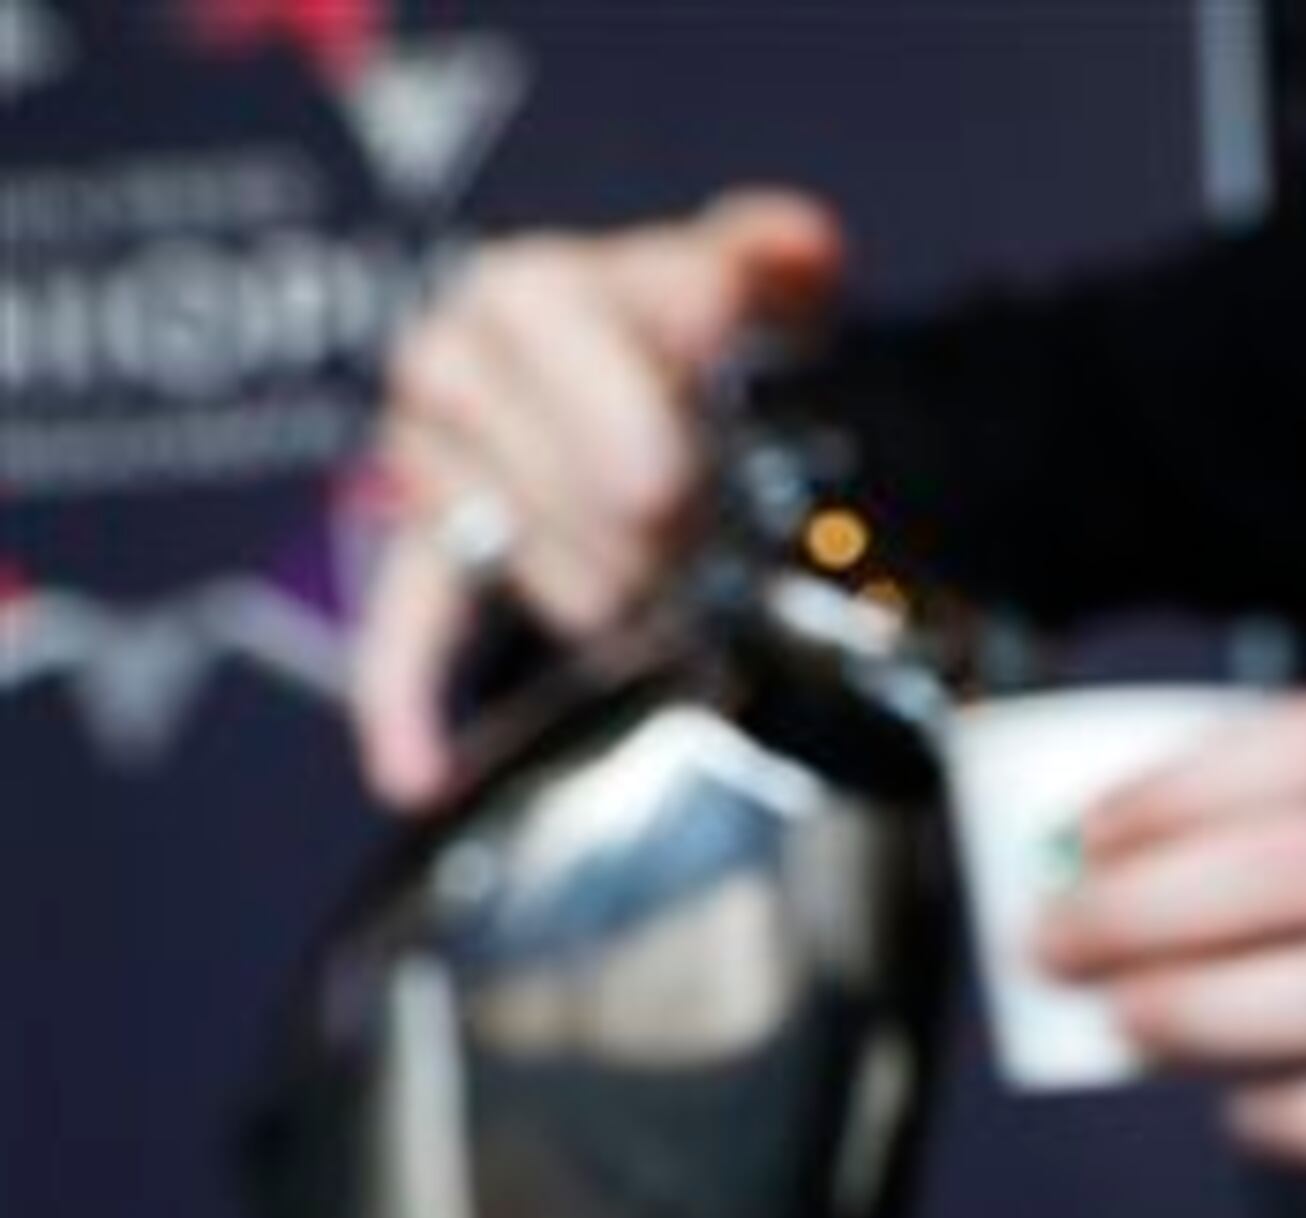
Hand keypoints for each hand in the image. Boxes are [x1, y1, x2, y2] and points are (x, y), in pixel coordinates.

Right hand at [350, 188, 846, 808]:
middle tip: (704, 545)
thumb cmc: (716, 330)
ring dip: (602, 595)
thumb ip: (772, 255)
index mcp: (531, 290)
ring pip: (512, 563)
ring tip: (663, 592)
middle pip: (543, 477)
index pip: (546, 339)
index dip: (612, 413)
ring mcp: (430, 464)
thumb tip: (793, 251)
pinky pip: (404, 628)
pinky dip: (405, 703)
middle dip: (645, 530)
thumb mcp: (758, 274)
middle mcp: (459, 363)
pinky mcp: (424, 552)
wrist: (664, 378)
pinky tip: (413, 771)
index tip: (665, 480)